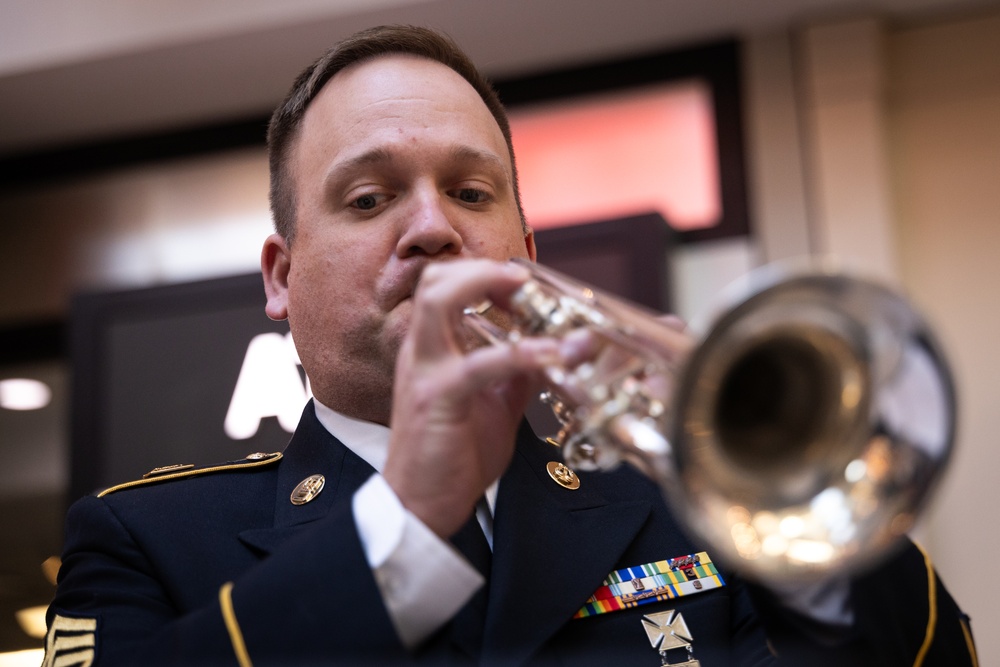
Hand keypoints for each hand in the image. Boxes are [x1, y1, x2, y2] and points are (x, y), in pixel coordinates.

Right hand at [382, 259, 562, 538]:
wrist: (420, 507)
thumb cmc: (451, 458)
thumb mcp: (494, 407)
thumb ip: (515, 376)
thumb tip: (550, 352)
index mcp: (431, 350)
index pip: (447, 287)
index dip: (486, 274)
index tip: (527, 283)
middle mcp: (421, 351)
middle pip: (435, 279)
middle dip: (483, 268)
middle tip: (525, 281)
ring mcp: (425, 372)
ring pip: (438, 300)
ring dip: (486, 285)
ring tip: (528, 294)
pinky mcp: (438, 399)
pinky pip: (478, 364)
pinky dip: (519, 352)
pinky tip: (551, 354)